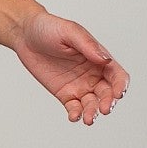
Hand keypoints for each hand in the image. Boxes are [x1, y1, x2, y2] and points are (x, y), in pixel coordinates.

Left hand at [12, 11, 128, 125]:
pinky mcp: (64, 93)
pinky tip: (74, 116)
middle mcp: (93, 74)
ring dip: (93, 112)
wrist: (25, 35)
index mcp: (99, 58)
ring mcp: (79, 85)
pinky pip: (74, 107)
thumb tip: (105, 59)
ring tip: (88, 119)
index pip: (117, 75)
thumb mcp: (70, 32)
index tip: (118, 93)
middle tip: (104, 109)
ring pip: (92, 104)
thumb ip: (87, 45)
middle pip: (107, 93)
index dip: (120, 85)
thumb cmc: (50, 28)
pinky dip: (76, 114)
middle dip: (108, 102)